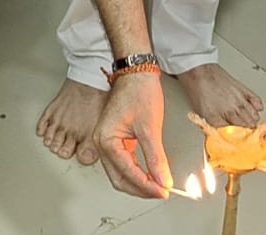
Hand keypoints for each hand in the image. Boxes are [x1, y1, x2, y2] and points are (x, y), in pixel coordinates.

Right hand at [94, 72, 171, 198]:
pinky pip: (124, 163)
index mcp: (105, 139)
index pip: (126, 172)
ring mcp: (107, 142)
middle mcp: (102, 143)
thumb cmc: (139, 91)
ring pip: (120, 173)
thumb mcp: (150, 127)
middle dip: (140, 189)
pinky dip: (137, 172)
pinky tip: (150, 175)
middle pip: (119, 178)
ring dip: (138, 182)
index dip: (146, 185)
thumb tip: (163, 179)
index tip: (163, 191)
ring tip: (158, 186)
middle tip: (161, 192)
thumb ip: (156, 157)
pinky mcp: (116, 140)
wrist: (137, 72)